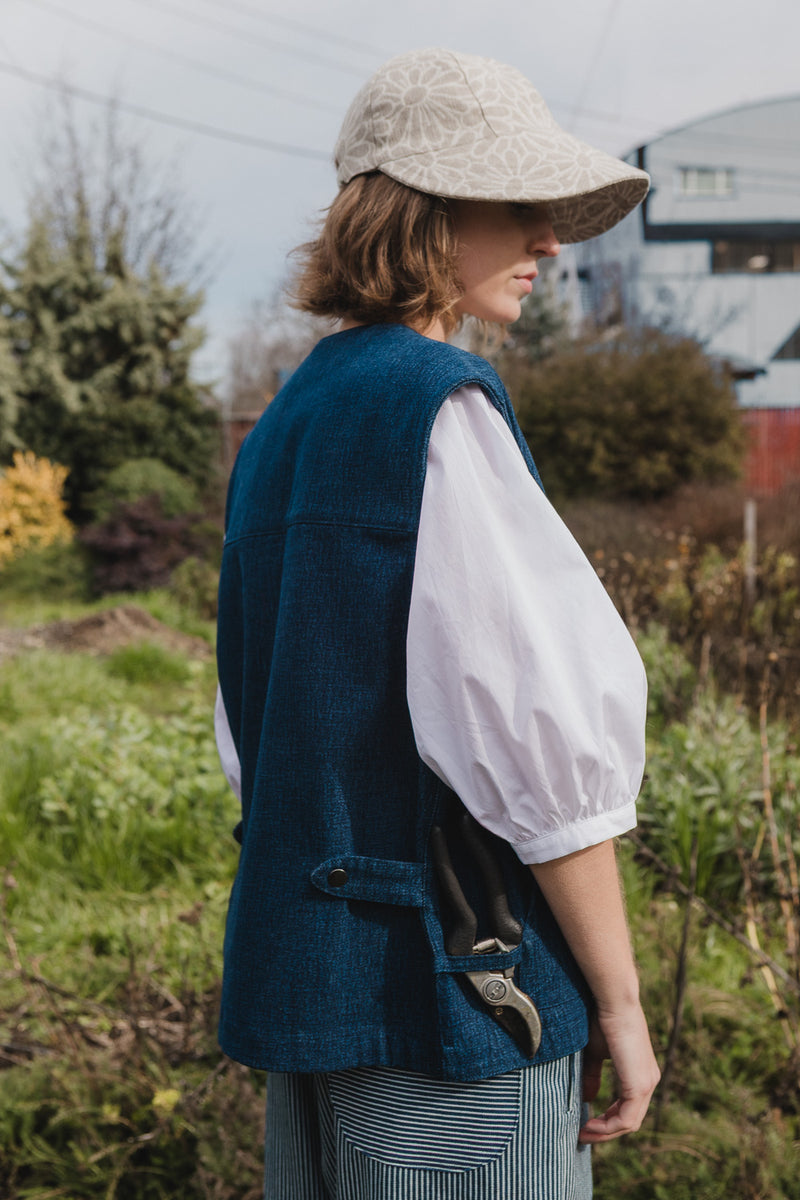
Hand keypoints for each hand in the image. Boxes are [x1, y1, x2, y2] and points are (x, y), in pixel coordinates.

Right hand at [579, 1003, 659, 1143]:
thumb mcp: (595, 1053)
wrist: (613, 1001)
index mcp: (640, 1073)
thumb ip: (593, 1076)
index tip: (585, 1124)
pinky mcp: (639, 1084)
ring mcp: (647, 1084)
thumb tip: (588, 1098)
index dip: (606, 1120)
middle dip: (604, 1131)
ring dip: (605, 1132)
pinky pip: (626, 1118)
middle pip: (629, 1120)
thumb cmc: (602, 1019)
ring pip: (628, 1123)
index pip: (627, 1108)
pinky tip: (589, 1125)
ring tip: (582, 1133)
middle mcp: (649, 1081)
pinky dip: (607, 1127)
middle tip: (581, 1134)